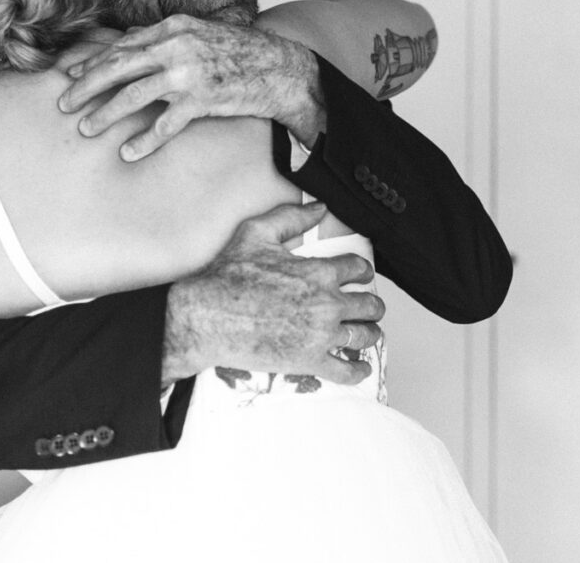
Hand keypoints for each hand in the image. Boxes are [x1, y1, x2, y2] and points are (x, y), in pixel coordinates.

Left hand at [58, 15, 324, 159]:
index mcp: (173, 27)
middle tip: (63, 103)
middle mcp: (176, 45)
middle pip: (118, 66)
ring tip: (86, 129)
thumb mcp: (200, 35)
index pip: (122, 45)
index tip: (72, 76)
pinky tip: (128, 153)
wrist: (281, 68)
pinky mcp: (203, 98)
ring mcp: (189, 72)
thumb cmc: (240, 53)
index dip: (93, 61)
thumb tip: (131, 42)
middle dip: (86, 86)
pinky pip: (165, 124)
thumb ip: (167, 38)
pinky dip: (144, 140)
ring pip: (134, 94)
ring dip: (105, 113)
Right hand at [163, 202, 384, 385]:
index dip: (362, 271)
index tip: (361, 276)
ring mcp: (320, 335)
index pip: (358, 269)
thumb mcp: (257, 233)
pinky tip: (361, 367)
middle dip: (372, 304)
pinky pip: (347, 371)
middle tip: (369, 307)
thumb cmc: (228, 276)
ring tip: (368, 333)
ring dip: (371, 333)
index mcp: (318, 272)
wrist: (207, 318)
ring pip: (364, 336)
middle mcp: (327, 304)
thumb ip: (291, 218)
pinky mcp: (310, 362)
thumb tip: (320, 208)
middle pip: (369, 305)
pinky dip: (359, 371)